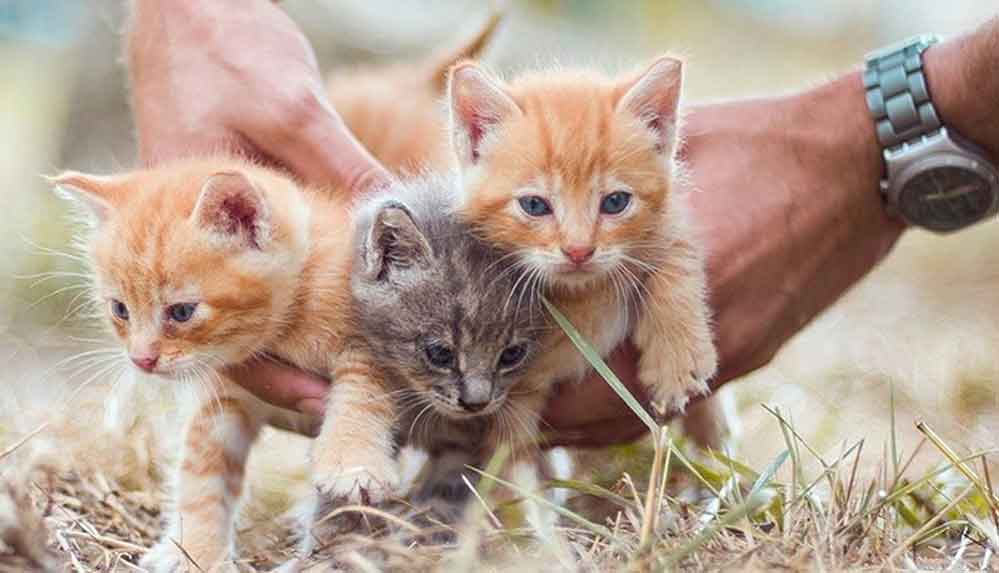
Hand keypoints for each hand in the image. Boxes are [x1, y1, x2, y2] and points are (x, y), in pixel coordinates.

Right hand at [128, 0, 389, 408]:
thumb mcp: (293, 111)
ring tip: (335, 364)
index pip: (217, 320)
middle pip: (226, 319)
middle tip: (334, 391)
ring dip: (283, 325)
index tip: (319, 393)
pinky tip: (326, 296)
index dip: (269, 366)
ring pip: (237, 288)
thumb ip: (344, 167)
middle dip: (279, 359)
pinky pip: (248, 252)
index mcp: (184, 217)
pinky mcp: (220, 197)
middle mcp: (186, 226)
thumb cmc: (227, 46)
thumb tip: (399, 222)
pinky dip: (283, 278)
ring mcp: (200, 214)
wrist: (186, 2)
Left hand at [541, 78, 897, 446]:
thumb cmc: (766, 143)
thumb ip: (622, 183)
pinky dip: (649, 403)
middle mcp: (703, 325)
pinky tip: (620, 397)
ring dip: (605, 422)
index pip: (592, 361)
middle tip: (526, 423)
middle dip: (567, 420)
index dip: (547, 387)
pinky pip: (691, 394)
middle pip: (618, 405)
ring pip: (654, 411)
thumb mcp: (681, 156)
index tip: (515, 389)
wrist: (863, 161)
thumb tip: (568, 189)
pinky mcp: (759, 345)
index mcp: (671, 277)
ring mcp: (736, 344)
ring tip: (560, 426)